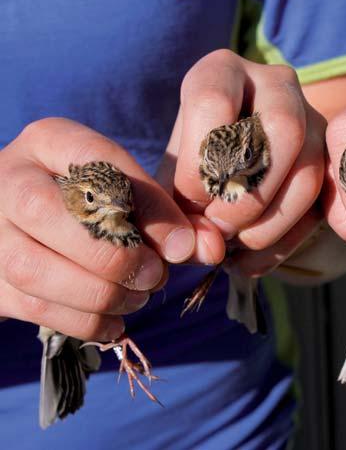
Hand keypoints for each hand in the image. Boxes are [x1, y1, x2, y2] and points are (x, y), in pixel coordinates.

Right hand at [0, 118, 195, 339]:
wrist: (29, 227)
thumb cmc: (96, 203)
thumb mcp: (130, 193)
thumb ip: (173, 217)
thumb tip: (208, 248)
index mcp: (49, 142)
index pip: (98, 162)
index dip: (145, 205)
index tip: (182, 244)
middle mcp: (7, 179)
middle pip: (45, 212)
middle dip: (113, 255)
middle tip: (156, 275)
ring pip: (33, 268)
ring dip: (100, 293)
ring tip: (138, 297)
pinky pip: (32, 307)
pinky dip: (84, 321)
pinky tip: (116, 320)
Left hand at [163, 50, 325, 275]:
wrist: (226, 169)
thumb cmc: (191, 167)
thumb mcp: (173, 178)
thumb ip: (179, 210)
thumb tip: (210, 249)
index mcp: (222, 71)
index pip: (215, 101)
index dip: (199, 163)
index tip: (189, 200)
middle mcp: (277, 84)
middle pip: (284, 128)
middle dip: (248, 192)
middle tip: (220, 226)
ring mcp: (315, 120)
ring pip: (310, 170)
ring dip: (269, 222)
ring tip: (235, 245)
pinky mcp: (334, 162)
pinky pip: (323, 204)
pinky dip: (286, 242)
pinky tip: (251, 261)